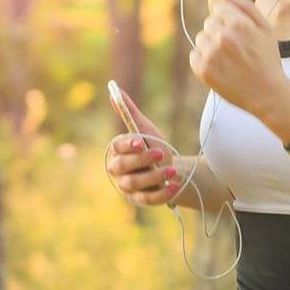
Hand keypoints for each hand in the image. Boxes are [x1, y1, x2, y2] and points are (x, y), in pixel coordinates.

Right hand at [105, 87, 180, 205]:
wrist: (171, 169)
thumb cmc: (154, 146)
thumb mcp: (144, 129)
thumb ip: (129, 112)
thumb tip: (114, 89)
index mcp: (117, 152)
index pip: (116, 148)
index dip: (127, 145)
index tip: (140, 141)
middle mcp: (119, 171)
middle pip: (122, 167)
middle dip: (141, 160)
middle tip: (161, 153)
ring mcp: (129, 188)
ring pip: (136, 183)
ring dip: (154, 176)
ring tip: (172, 170)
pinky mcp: (141, 200)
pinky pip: (149, 199)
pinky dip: (162, 193)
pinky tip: (175, 185)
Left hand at [189, 0, 288, 116]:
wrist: (267, 94)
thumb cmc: (267, 60)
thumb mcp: (266, 29)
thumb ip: (246, 7)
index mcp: (238, 23)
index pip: (219, 8)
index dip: (229, 19)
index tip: (238, 33)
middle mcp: (222, 37)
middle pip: (209, 23)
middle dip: (220, 32)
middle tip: (235, 49)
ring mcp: (211, 54)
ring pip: (201, 38)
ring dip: (211, 45)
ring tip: (228, 59)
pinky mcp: (203, 70)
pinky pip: (194, 55)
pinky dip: (203, 60)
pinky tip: (220, 67)